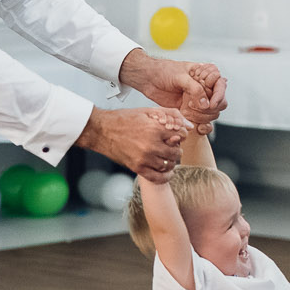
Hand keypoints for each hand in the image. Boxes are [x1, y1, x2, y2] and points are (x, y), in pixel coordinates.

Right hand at [78, 106, 192, 180]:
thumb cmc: (123, 119)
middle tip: (170, 147)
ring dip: (171, 162)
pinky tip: (166, 173)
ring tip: (166, 157)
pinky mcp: (137, 168)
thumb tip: (188, 124)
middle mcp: (151, 145)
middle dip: (176, 149)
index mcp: (155, 129)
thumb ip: (169, 115)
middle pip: (177, 152)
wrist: (102, 130)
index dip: (181, 136)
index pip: (181, 136)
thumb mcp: (147, 111)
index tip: (176, 136)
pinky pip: (158, 178)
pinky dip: (165, 177)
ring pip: (169, 165)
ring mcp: (144, 158)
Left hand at [120, 49, 227, 127]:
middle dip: (210, 108)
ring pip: (212, 113)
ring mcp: (199, 101)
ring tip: (187, 111)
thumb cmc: (164, 72)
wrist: (149, 79)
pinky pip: (204, 122)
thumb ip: (194, 89)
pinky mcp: (192, 111)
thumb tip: (206, 104)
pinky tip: (199, 128)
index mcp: (206, 75)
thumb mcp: (180, 76)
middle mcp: (205, 88)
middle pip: (220, 102)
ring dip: (203, 116)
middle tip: (195, 107)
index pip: (221, 85)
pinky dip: (204, 126)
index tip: (211, 103)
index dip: (219, 95)